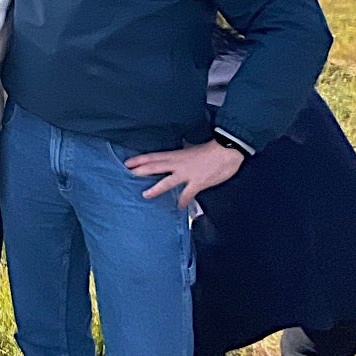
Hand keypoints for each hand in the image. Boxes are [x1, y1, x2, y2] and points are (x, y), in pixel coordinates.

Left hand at [126, 138, 244, 208]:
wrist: (227, 151)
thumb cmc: (212, 149)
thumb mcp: (193, 149)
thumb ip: (183, 155)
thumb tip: (177, 157)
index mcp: (177, 155)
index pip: (154, 156)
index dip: (140, 159)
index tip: (128, 162)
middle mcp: (178, 164)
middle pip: (155, 167)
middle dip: (141, 170)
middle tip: (128, 174)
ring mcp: (187, 174)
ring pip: (167, 182)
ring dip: (155, 189)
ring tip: (145, 194)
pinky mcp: (198, 183)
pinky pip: (187, 194)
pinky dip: (182, 201)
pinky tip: (179, 206)